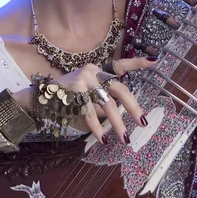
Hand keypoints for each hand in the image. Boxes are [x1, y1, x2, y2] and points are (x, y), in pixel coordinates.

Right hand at [17, 57, 155, 144]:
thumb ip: (104, 102)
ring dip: (117, 124)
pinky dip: (97, 128)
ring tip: (124, 138)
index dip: (137, 63)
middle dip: (133, 107)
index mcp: (99, 70)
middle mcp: (93, 71)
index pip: (121, 65)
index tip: (155, 59)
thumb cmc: (69, 98)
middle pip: (119, 89)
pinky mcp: (74, 91)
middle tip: (143, 122)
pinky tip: (102, 138)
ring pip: (107, 105)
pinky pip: (90, 112)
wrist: (41, 98)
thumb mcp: (88, 95)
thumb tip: (120, 119)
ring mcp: (84, 80)